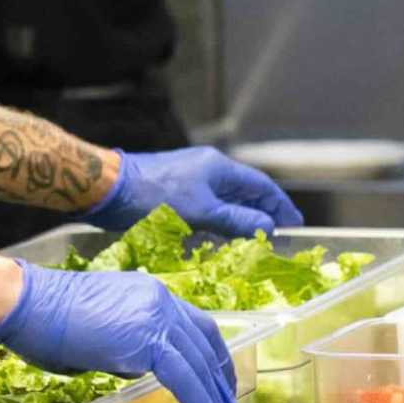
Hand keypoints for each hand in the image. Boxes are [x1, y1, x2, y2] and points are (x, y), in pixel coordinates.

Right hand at [0, 265, 245, 402]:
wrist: (26, 304)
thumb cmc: (44, 323)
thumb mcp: (100, 336)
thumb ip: (127, 350)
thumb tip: (140, 368)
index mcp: (152, 297)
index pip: (197, 330)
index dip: (214, 363)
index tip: (223, 391)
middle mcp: (162, 301)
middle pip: (207, 349)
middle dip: (223, 390)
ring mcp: (158, 316)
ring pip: (201, 367)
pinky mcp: (149, 339)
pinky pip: (186, 379)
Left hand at [93, 145, 293, 240]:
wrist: (109, 188)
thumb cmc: (155, 198)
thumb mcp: (202, 212)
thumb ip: (237, 220)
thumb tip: (267, 226)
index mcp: (219, 167)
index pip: (260, 185)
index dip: (279, 204)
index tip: (294, 222)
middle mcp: (206, 168)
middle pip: (244, 190)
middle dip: (262, 210)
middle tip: (276, 232)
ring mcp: (188, 178)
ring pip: (224, 198)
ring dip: (240, 215)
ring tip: (253, 236)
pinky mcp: (172, 190)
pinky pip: (206, 204)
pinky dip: (218, 218)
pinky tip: (218, 234)